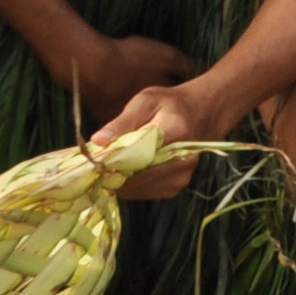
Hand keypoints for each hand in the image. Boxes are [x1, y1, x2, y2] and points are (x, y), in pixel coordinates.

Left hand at [88, 72, 217, 199]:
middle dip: (114, 174)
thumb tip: (97, 141)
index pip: (140, 155)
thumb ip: (122, 121)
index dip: (115, 161)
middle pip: (137, 177)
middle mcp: (183, 158)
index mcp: (176, 131)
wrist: (199, 115)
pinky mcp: (177, 187)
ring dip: (121, 181)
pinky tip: (129, 172)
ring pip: (138, 189)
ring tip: (113, 166)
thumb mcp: (145, 101)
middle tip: (98, 165)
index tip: (97, 160)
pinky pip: (145, 193)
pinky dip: (132, 186)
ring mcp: (182, 176)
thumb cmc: (167, 106)